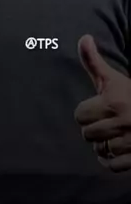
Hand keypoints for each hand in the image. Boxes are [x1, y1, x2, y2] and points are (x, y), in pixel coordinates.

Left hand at [75, 34, 130, 171]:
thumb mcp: (114, 78)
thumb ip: (94, 62)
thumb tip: (83, 37)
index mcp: (114, 102)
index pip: (80, 115)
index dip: (86, 113)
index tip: (97, 109)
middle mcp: (123, 122)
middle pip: (87, 134)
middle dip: (94, 130)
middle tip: (106, 124)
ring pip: (100, 150)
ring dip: (104, 146)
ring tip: (113, 136)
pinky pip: (113, 166)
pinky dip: (112, 161)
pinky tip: (117, 151)